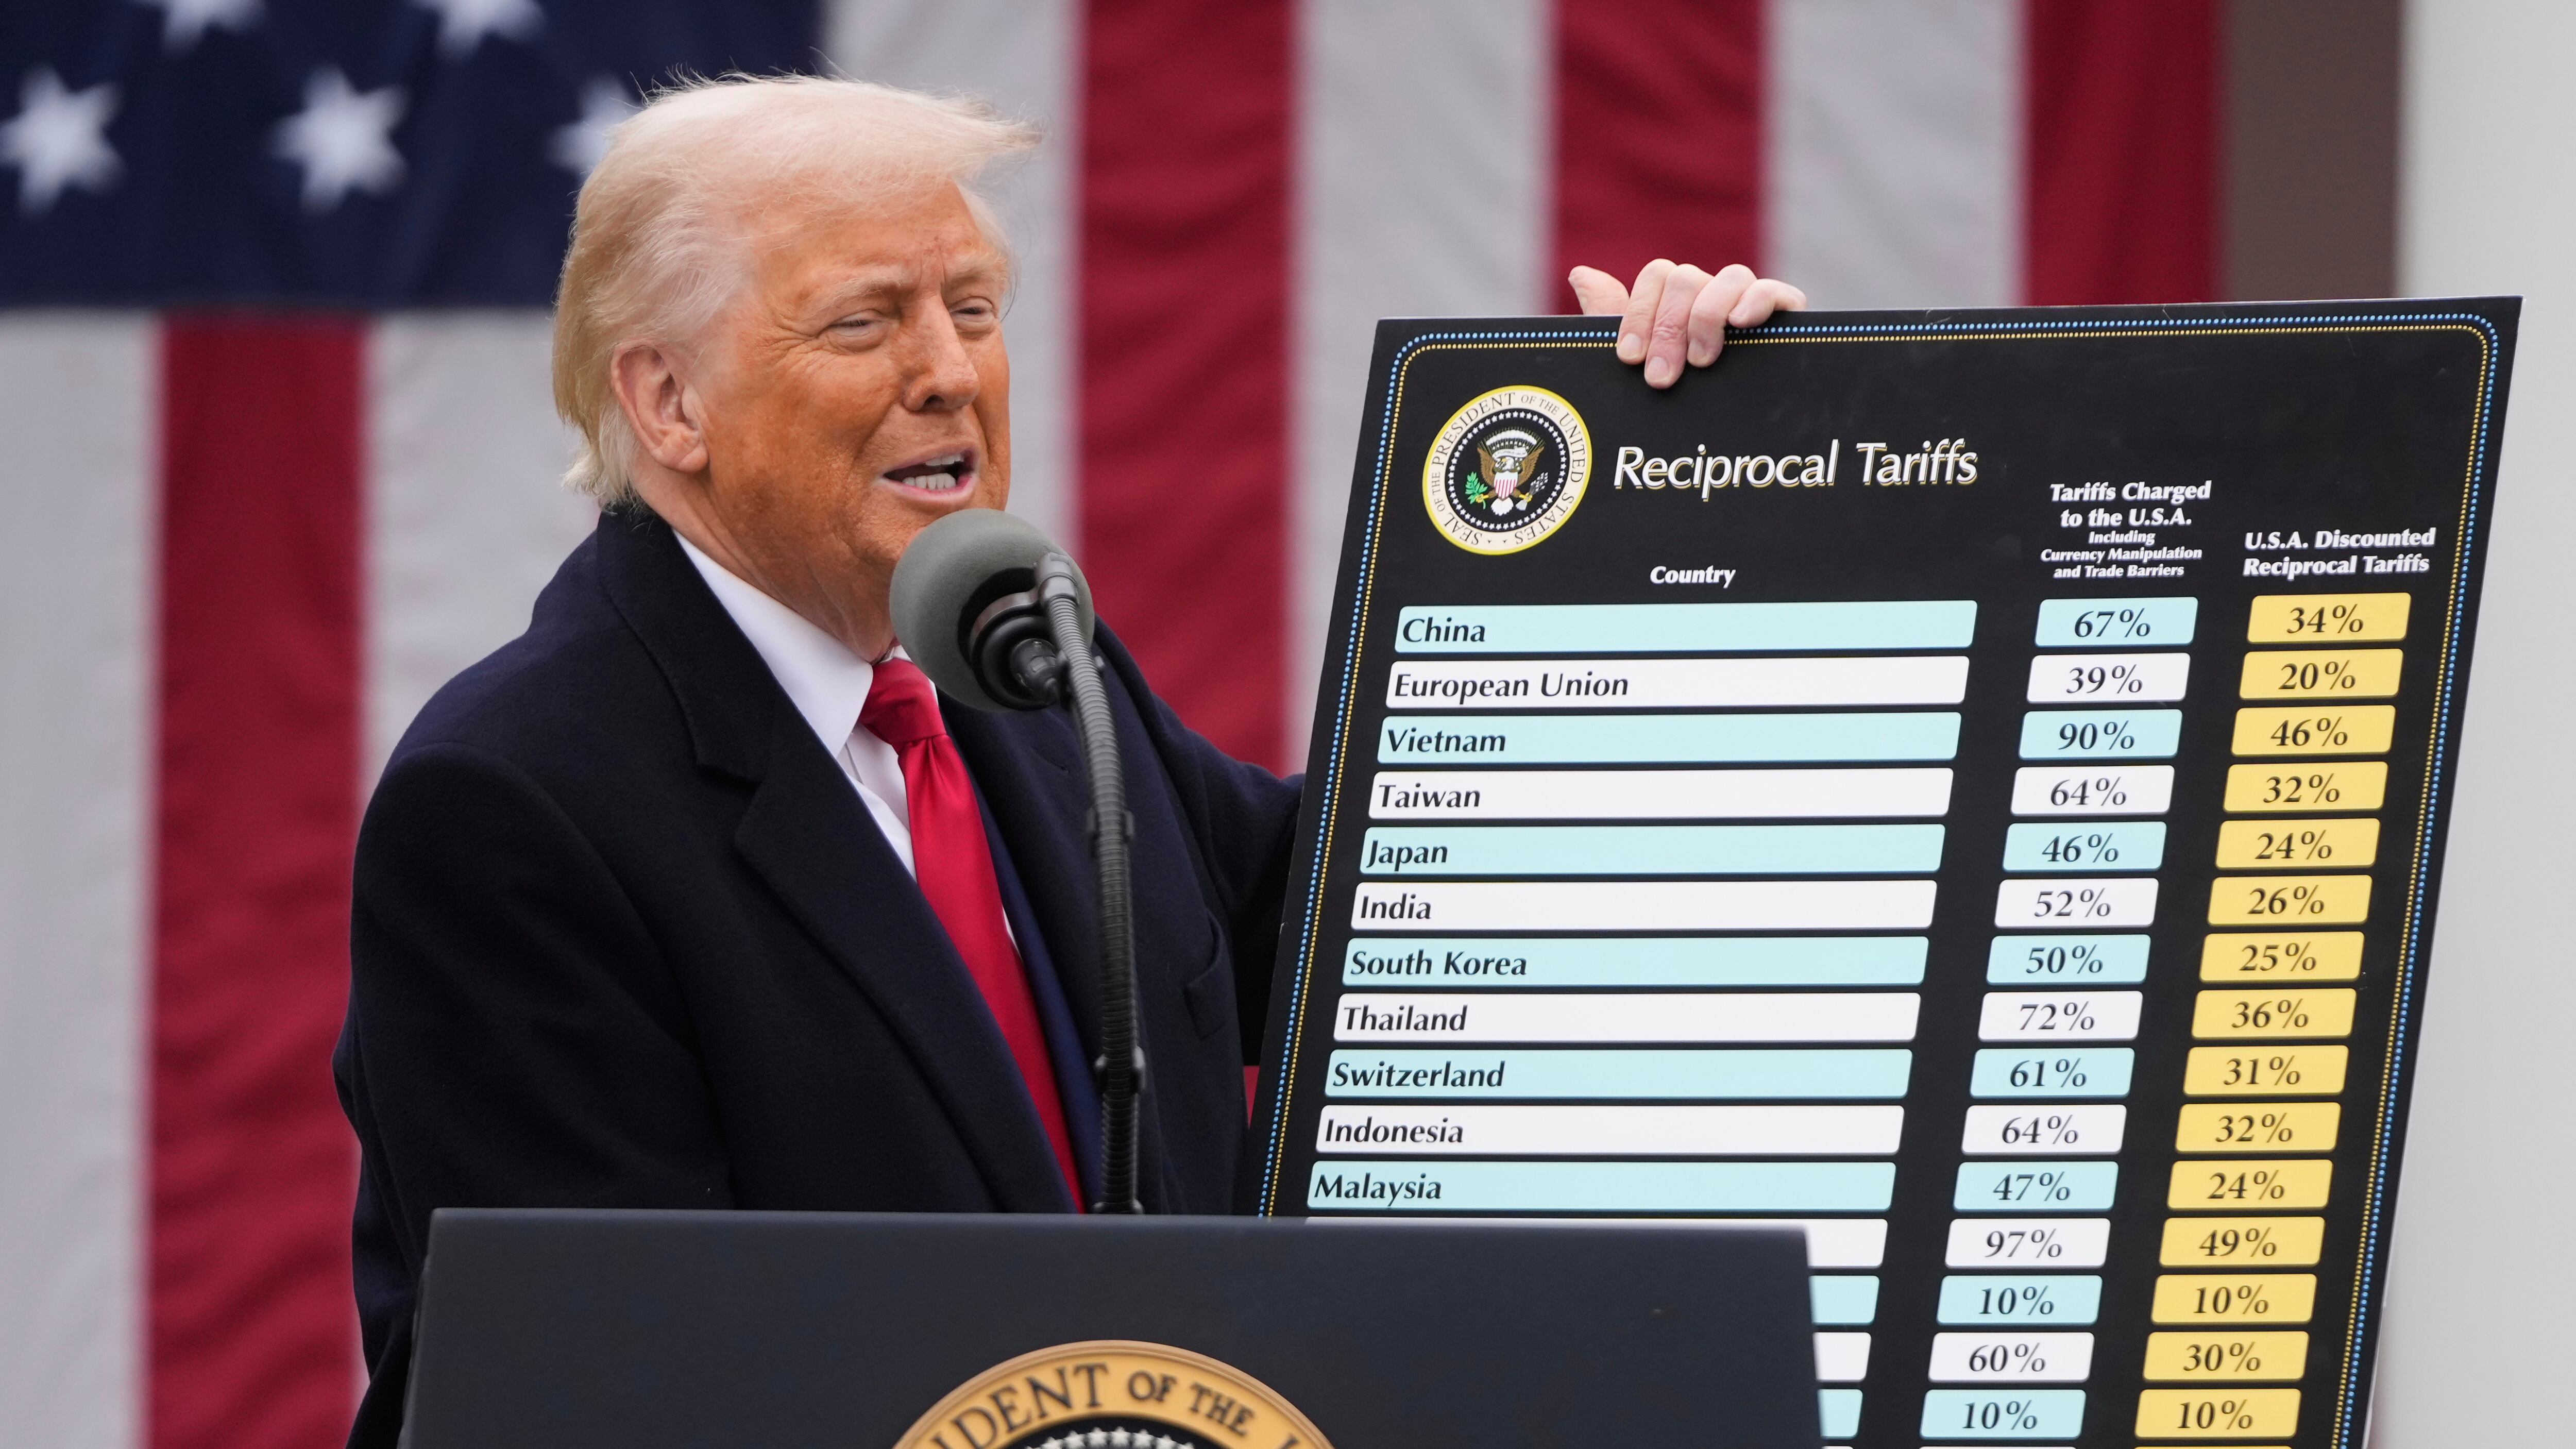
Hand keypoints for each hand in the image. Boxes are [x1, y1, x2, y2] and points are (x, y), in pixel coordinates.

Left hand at [1568, 261, 1806, 388]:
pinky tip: (1740, 323)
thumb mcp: (1639, 364)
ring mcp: (1749, 304)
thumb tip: (1579, 274)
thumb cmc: (1679, 401)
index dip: (1639, 312)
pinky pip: (1774, 290)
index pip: (1658, 275)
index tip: (1629, 357)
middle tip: (1661, 378)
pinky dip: (1757, 300)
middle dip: (1667, 328)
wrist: (1731, 450)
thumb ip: (1610, 318)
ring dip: (1707, 316)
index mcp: (1678, 303)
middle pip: (1687, 277)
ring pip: (1730, 276)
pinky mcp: (1786, 320)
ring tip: (1701, 361)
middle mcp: (1712, 296)